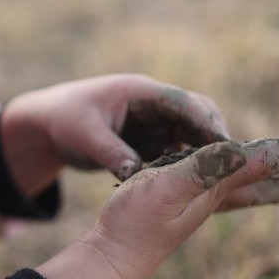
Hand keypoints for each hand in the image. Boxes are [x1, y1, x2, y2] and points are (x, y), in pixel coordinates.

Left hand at [0, 74, 229, 196]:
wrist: (49, 124)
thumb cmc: (65, 120)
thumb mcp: (85, 135)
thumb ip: (111, 152)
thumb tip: (136, 174)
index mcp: (141, 92)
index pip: (184, 104)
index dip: (207, 124)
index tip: (224, 148)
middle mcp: (154, 105)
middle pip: (198, 116)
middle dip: (214, 140)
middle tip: (229, 169)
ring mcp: (154, 123)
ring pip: (191, 136)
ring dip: (203, 155)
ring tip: (216, 182)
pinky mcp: (150, 140)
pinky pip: (177, 152)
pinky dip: (186, 165)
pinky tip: (191, 186)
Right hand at [37, 128, 278, 278]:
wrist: (114, 256)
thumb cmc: (135, 223)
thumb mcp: (165, 189)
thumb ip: (200, 169)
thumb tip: (237, 150)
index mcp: (216, 188)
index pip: (264, 163)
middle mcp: (214, 197)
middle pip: (262, 185)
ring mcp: (197, 204)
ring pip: (243, 188)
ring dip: (268, 181)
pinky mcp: (178, 205)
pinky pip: (217, 189)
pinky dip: (232, 181)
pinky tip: (225, 183)